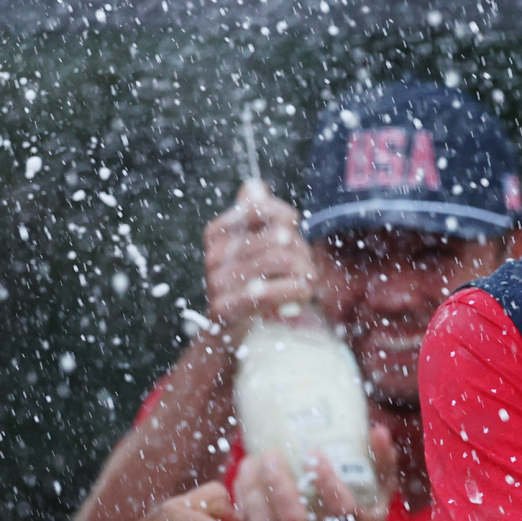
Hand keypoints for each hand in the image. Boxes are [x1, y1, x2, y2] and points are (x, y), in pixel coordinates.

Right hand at [203, 180, 317, 340]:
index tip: (294, 234)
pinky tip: (302, 295)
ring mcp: (216, 281)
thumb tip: (255, 185)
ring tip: (307, 283)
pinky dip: (296, 291)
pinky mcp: (224, 308)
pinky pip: (270, 291)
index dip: (287, 219)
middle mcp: (213, 253)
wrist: (228, 335)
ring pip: (282, 261)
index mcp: (217, 232)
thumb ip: (253, 215)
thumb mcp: (251, 248)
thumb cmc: (250, 285)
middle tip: (306, 269)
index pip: (261, 208)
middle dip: (303, 253)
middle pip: (279, 237)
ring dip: (305, 274)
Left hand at [231, 427, 395, 520]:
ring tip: (251, 462)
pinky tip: (244, 478)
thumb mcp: (381, 498)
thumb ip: (383, 464)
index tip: (313, 453)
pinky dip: (243, 502)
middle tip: (272, 455)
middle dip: (280, 486)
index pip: (341, 510)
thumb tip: (378, 430)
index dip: (326, 481)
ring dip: (253, 493)